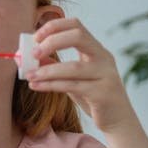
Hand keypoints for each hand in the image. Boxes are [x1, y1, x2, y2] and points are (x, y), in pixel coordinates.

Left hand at [25, 17, 138, 131]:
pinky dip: (51, 85)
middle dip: (52, 41)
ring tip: (28, 75)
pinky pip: (72, 86)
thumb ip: (56, 67)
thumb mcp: (73, 79)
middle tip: (33, 54)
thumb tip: (31, 58)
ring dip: (47, 70)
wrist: (118, 121)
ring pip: (73, 67)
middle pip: (78, 36)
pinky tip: (36, 86)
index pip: (76, 25)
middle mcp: (103, 58)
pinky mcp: (103, 93)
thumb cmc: (94, 98)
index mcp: (96, 50)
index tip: (35, 38)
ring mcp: (106, 75)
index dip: (54, 26)